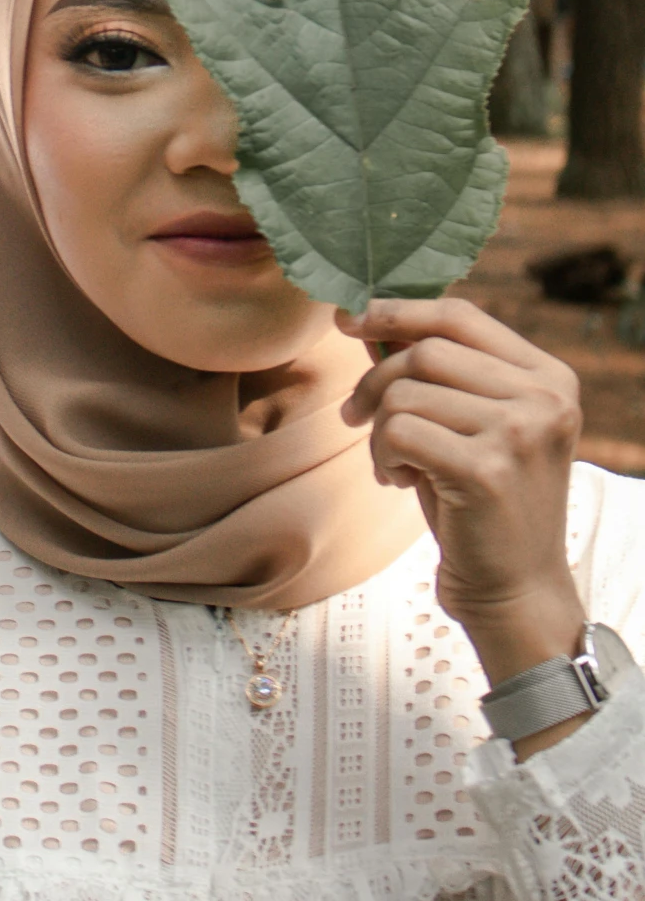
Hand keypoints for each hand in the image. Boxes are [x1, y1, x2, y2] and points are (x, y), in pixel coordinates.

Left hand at [340, 296, 585, 704]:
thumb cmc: (482, 501)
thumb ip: (444, 373)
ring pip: (405, 393)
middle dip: (375, 381)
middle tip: (356, 415)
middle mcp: (544, 397)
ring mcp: (519, 432)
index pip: (461, 316)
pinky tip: (401, 482)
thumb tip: (367, 319)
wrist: (514, 590)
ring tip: (397, 465)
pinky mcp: (487, 470)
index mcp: (550, 376)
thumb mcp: (478, 424)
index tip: (350, 319)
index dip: (398, 311)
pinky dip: (383, 457)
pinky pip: (399, 432)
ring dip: (380, 430)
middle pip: (425, 352)